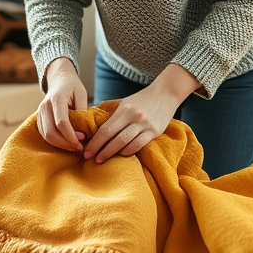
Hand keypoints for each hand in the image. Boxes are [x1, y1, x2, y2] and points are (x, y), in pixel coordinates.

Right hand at [37, 57, 86, 151]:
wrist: (59, 79)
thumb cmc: (72, 86)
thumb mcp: (82, 94)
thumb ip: (82, 112)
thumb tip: (84, 132)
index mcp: (56, 99)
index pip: (61, 122)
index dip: (71, 135)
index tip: (83, 139)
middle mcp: (44, 106)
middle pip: (51, 132)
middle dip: (66, 143)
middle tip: (79, 147)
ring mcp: (39, 113)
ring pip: (46, 136)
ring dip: (61, 145)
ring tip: (74, 146)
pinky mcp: (39, 119)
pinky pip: (45, 135)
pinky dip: (56, 142)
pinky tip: (67, 143)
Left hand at [84, 63, 201, 163]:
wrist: (165, 94)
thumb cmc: (142, 100)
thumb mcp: (124, 102)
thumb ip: (110, 111)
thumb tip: (91, 122)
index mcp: (124, 108)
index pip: (105, 128)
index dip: (94, 142)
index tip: (87, 151)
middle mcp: (133, 116)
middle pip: (112, 137)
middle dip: (100, 150)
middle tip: (91, 158)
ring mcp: (145, 124)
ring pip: (125, 143)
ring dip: (112, 153)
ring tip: (103, 159)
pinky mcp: (155, 131)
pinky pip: (138, 145)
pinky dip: (128, 151)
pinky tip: (121, 154)